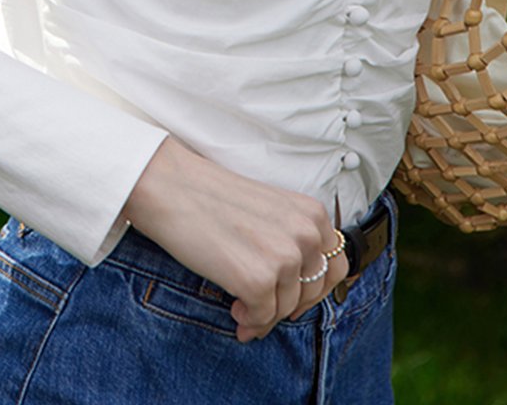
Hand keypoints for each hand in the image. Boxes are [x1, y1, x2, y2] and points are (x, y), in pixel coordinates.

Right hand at [124, 137, 347, 340]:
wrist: (170, 187)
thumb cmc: (211, 197)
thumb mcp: (269, 210)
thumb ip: (292, 237)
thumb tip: (300, 285)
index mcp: (311, 213)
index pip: (335, 265)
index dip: (314, 288)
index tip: (292, 296)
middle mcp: (305, 234)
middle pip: (313, 292)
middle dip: (290, 305)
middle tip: (265, 308)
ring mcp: (284, 257)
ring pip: (287, 308)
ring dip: (265, 315)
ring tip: (241, 306)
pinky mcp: (258, 280)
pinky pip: (262, 317)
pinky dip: (250, 321)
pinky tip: (234, 309)